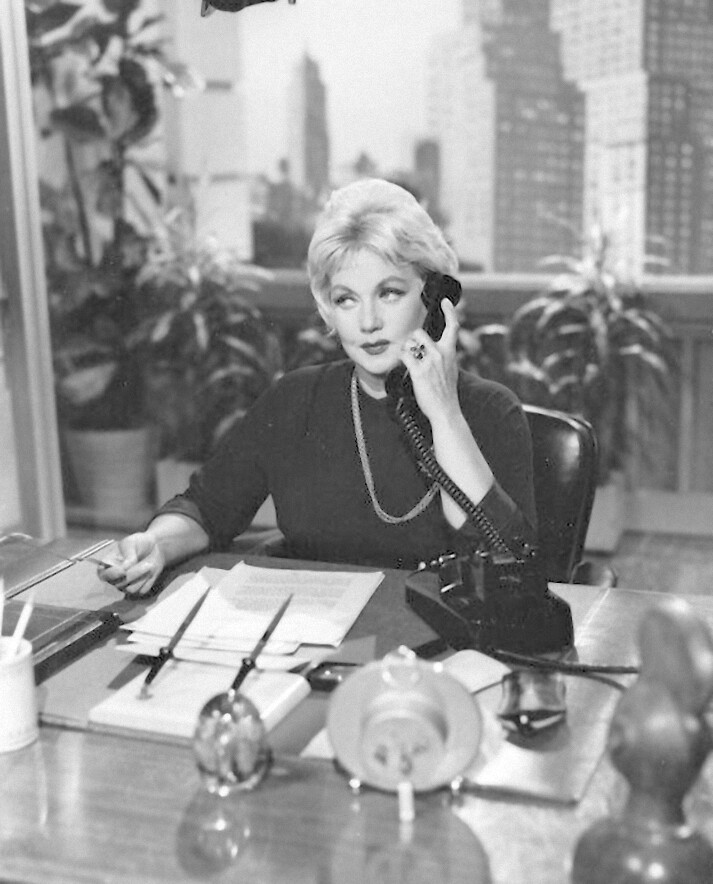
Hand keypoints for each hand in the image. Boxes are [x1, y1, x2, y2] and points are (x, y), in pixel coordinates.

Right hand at [98, 532, 164, 597]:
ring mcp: (125, 585)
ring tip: (150, 564)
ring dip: (142, 576)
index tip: (123, 571)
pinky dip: (148, 580)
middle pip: (118, 584)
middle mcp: (114, 579)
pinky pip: (142, 590)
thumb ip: (127, 555)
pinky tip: (151, 570)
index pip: (104, 575)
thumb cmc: (138, 544)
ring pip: (131, 589)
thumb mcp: (131, 544)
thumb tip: (125, 568)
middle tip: (147, 564)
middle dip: (133, 574)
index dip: (112, 575)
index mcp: (107, 566)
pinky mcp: (138, 589)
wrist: (155, 546)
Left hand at [400, 298, 460, 424]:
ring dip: (406, 348)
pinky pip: (405, 356)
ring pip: (411, 343)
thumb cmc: (447, 393)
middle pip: (420, 333)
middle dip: (413, 340)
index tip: (445, 302)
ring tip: (409, 359)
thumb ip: (445, 358)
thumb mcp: (451, 371)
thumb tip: (439, 352)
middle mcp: (441, 354)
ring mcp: (430, 362)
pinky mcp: (419, 372)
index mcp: (450, 353)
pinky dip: (402, 358)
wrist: (446, 410)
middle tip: (412, 350)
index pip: (453, 327)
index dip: (450, 312)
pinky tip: (404, 364)